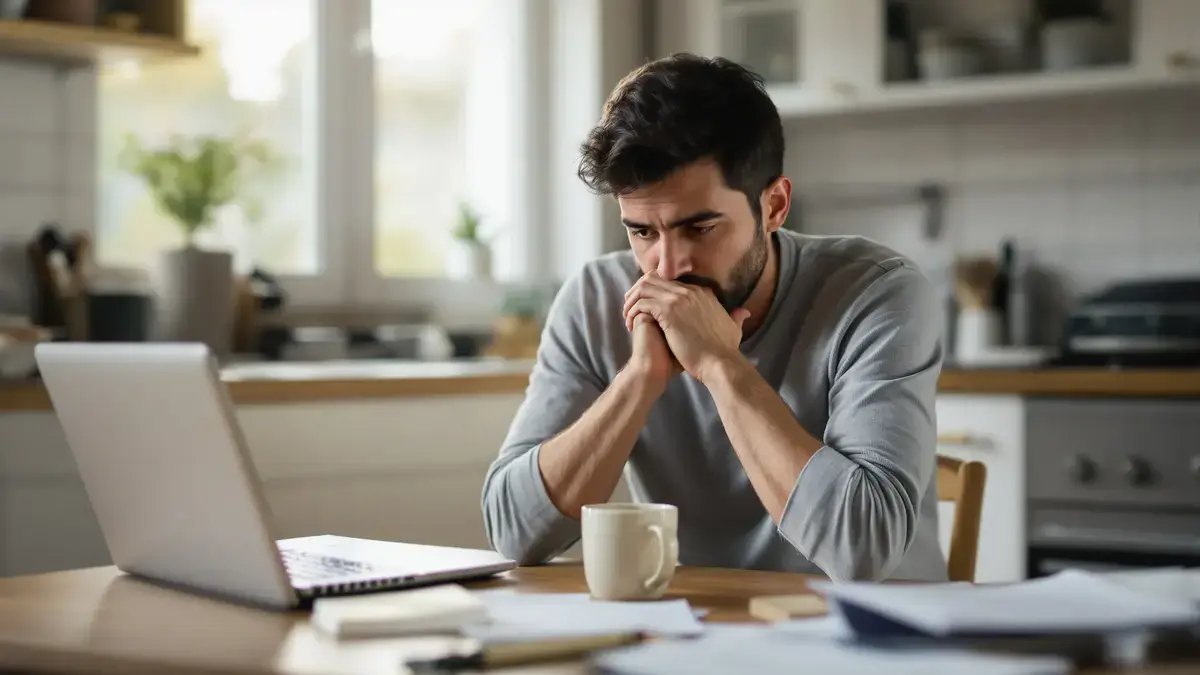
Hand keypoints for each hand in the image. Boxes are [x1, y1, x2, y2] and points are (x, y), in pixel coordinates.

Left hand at [623, 271, 749, 383]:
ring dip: (632, 300)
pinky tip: (631, 325)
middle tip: (631, 308)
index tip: (646, 305)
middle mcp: (690, 291)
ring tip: (628, 316)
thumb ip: (736, 318)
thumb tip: (744, 312)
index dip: (654, 291)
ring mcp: (679, 299)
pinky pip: (642, 303)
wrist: (721, 364)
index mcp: (702, 293)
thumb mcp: (733, 329)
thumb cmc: (725, 352)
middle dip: (638, 291)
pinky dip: (633, 312)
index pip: (670, 281)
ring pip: (644, 287)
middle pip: (654, 278)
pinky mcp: (668, 310)